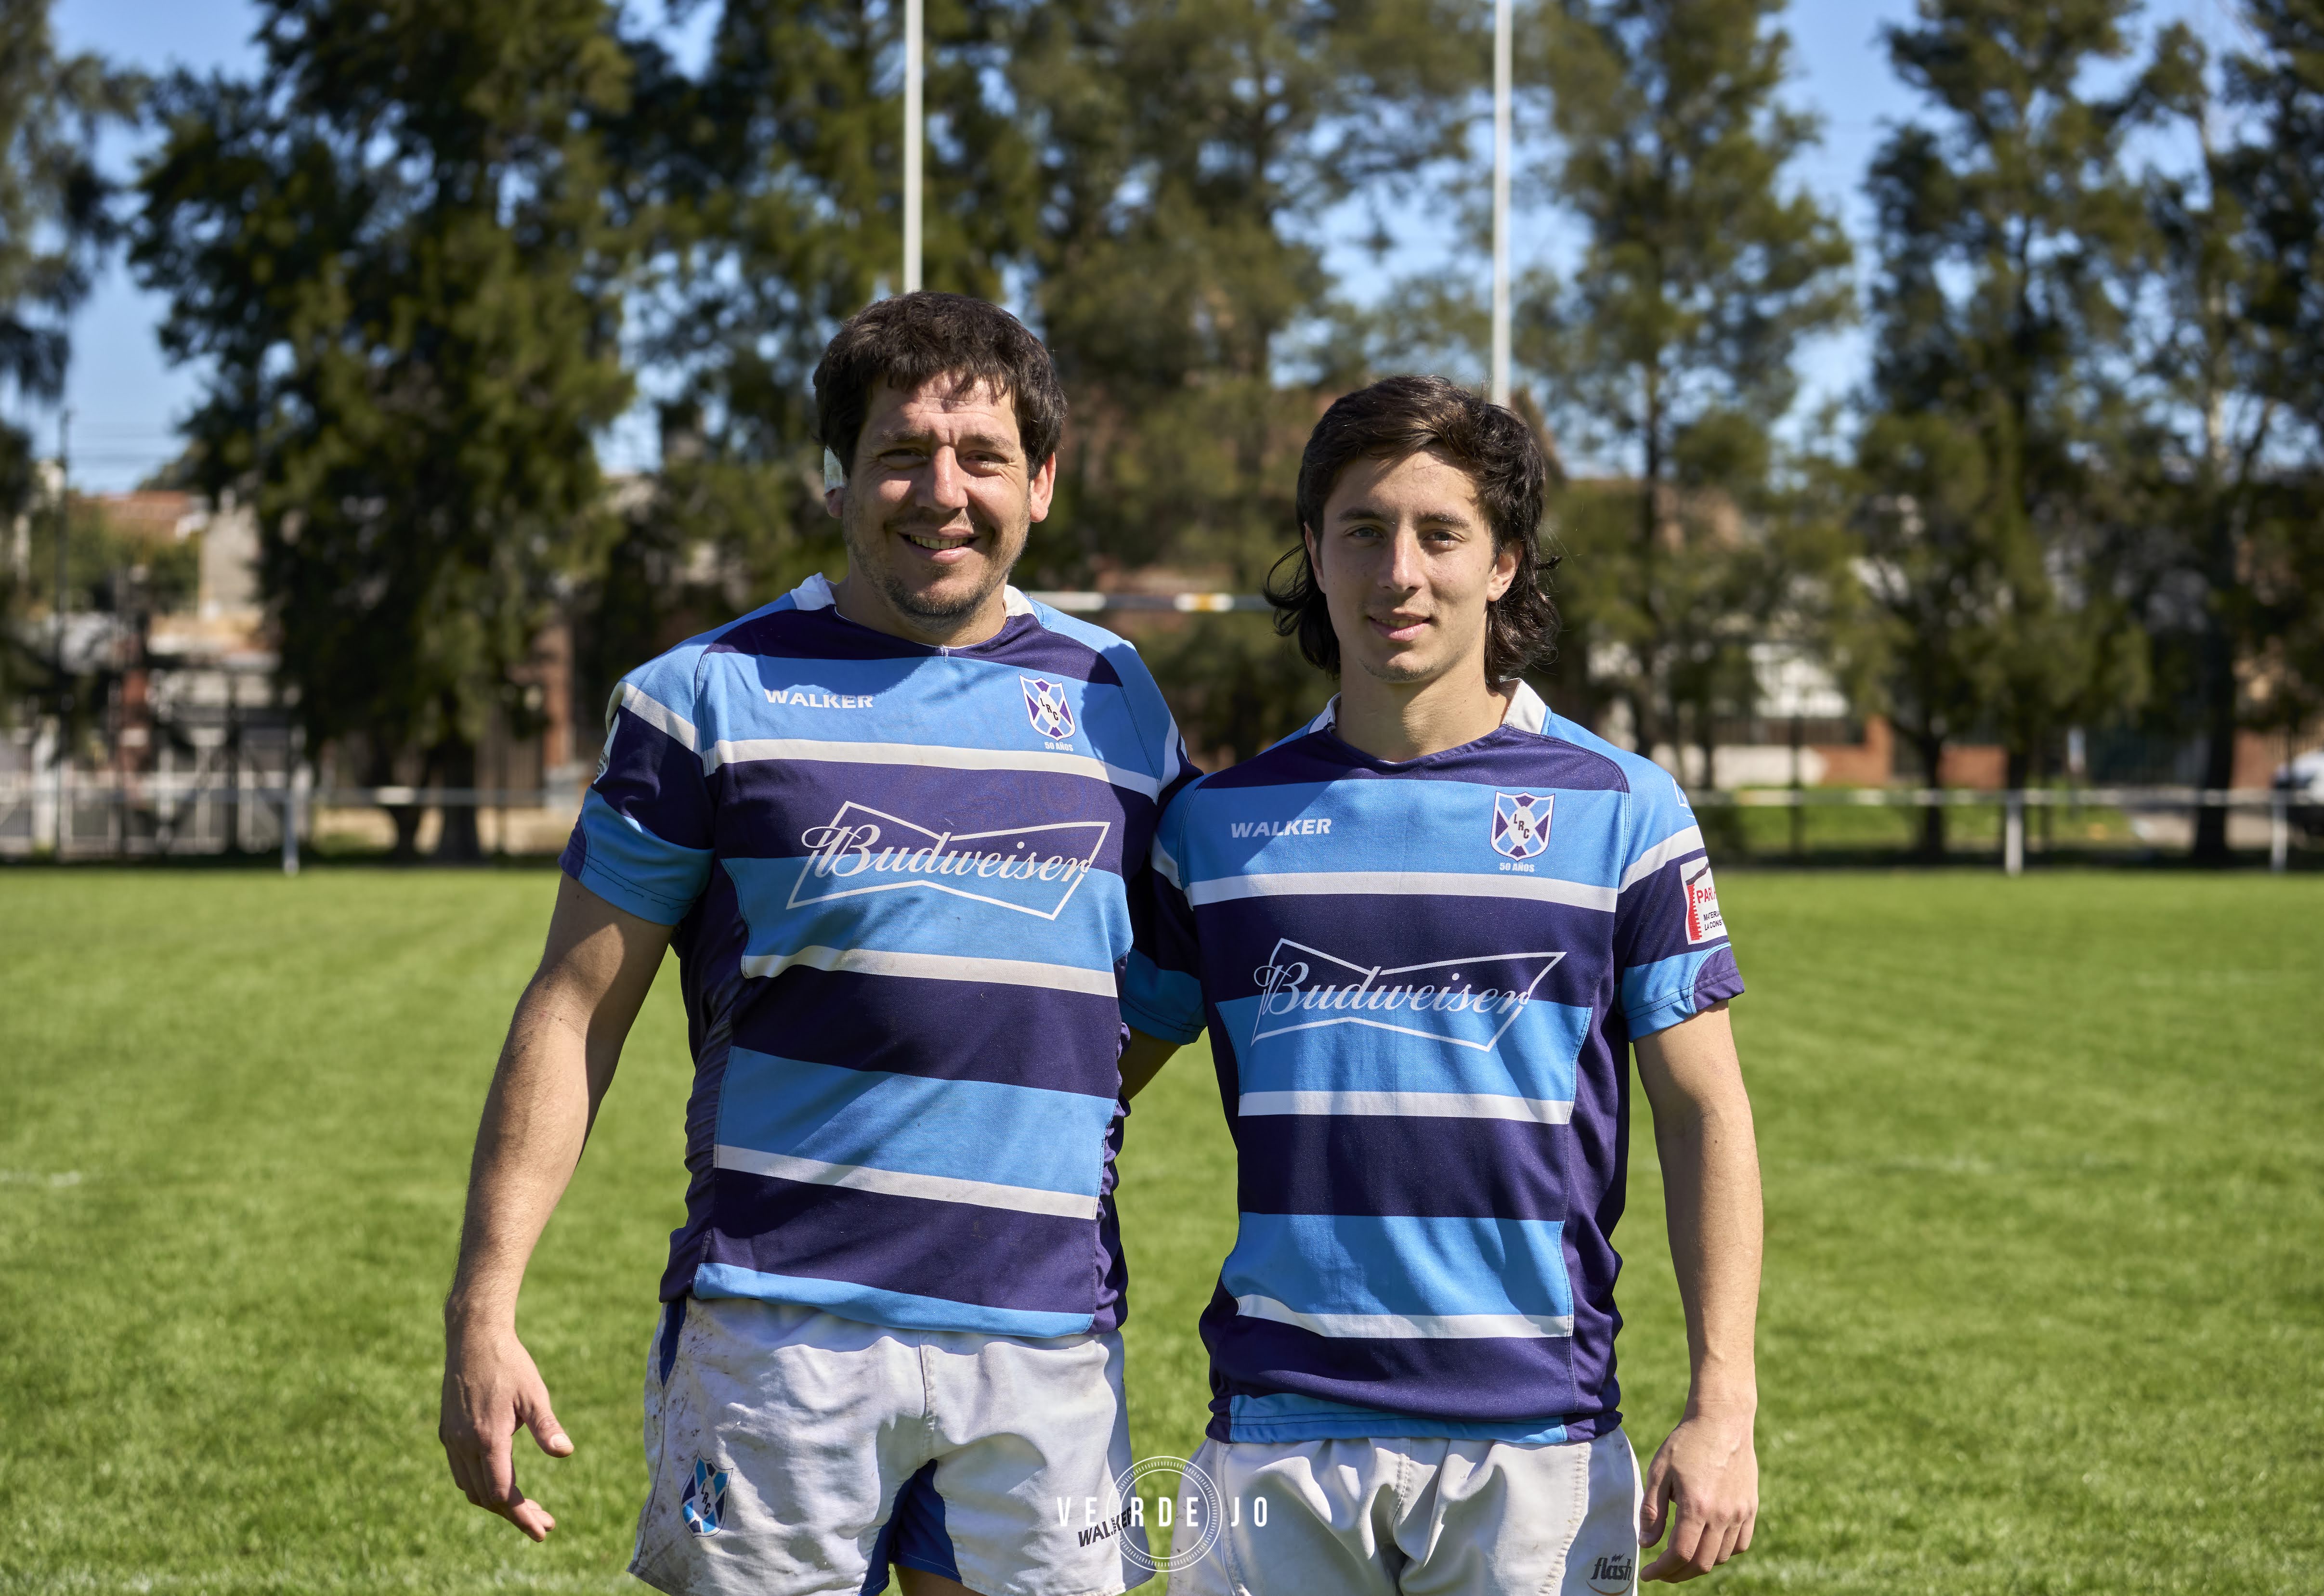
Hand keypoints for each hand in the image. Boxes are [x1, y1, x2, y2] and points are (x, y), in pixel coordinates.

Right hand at [439, 1322, 572, 1540]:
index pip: (503, 1494)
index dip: (523, 1516)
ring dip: (498, 1503)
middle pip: (488, 1498)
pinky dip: (482, 1486)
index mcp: (488, 1438)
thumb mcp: (534, 1393)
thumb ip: (547, 1426)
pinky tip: (503, 1483)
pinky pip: (461, 1473)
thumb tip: (565, 1452)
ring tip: (528, 1507)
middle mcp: (464, 1444)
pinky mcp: (448, 1433)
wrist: (473, 1338)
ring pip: (471, 1489)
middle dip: (516, 1515)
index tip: (543, 1531)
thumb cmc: (510, 1363)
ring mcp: (453, 1440)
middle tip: (545, 1523)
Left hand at [1637, 1410, 1756, 1580]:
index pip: (1680, 1554)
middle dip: (1677, 1573)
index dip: (1662, 1570)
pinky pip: (1740, 1544)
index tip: (1647, 1573)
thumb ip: (1652, 1511)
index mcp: (1696, 1506)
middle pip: (1701, 1563)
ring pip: (1721, 1557)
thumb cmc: (1686, 1443)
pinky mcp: (1750, 1507)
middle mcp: (1722, 1514)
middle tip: (1662, 1571)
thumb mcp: (1659, 1472)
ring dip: (1699, 1563)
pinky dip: (1723, 1552)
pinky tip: (1707, 1545)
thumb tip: (1647, 1544)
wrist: (1722, 1420)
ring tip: (1681, 1556)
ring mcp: (1740, 1512)